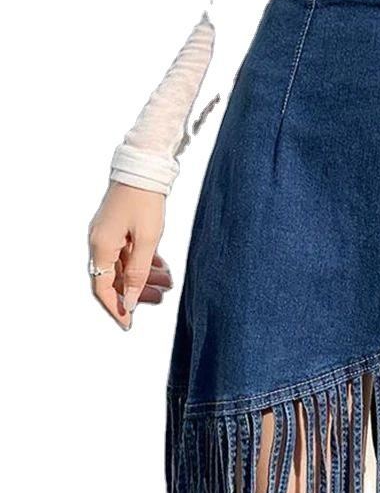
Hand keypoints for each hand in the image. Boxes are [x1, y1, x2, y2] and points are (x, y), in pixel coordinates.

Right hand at [88, 181, 171, 329]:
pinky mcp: (119, 228)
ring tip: (168, 284)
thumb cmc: (146, 201)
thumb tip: (129, 301)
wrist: (144, 168)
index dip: (116, 308)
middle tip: (160, 300)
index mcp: (101, 246)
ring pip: (124, 267)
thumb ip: (138, 273)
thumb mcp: (147, 240)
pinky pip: (129, 254)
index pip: (102, 288)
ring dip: (144, 278)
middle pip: (113, 279)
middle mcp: (99, 242)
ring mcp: (108, 235)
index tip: (129, 324)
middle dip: (136, 293)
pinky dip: (144, 263)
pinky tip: (162, 268)